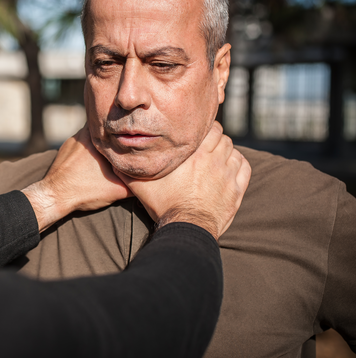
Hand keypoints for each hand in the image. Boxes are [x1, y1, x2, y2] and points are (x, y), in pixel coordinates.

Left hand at [22, 126, 131, 231]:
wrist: (55, 197)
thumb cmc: (85, 191)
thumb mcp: (117, 189)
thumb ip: (136, 182)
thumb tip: (152, 177)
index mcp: (98, 138)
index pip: (118, 125)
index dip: (127, 129)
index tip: (135, 133)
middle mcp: (84, 133)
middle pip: (106, 129)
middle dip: (115, 136)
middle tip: (125, 142)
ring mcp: (74, 140)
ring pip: (93, 136)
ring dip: (101, 143)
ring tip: (111, 153)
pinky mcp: (66, 147)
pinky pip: (83, 143)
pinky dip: (89, 149)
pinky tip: (94, 160)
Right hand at [115, 122, 250, 239]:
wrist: (186, 229)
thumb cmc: (164, 206)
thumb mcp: (140, 185)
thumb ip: (129, 169)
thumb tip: (113, 157)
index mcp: (193, 154)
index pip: (209, 128)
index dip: (203, 131)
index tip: (196, 138)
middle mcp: (214, 160)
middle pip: (223, 138)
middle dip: (215, 140)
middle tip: (205, 148)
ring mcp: (227, 175)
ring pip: (234, 151)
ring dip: (226, 152)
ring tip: (215, 159)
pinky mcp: (236, 190)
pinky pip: (244, 168)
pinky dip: (238, 165)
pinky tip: (229, 169)